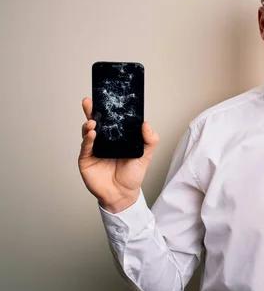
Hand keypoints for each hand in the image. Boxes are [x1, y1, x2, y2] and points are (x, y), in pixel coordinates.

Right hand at [78, 97, 159, 212]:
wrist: (123, 194)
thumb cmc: (132, 175)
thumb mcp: (145, 155)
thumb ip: (150, 140)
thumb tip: (146, 123)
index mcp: (117, 137)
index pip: (112, 120)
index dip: (108, 109)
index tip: (107, 97)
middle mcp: (103, 140)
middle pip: (96, 122)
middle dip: (91, 110)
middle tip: (89, 101)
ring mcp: (93, 149)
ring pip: (88, 132)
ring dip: (89, 125)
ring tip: (93, 121)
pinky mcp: (86, 159)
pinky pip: (85, 147)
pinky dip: (87, 140)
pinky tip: (91, 133)